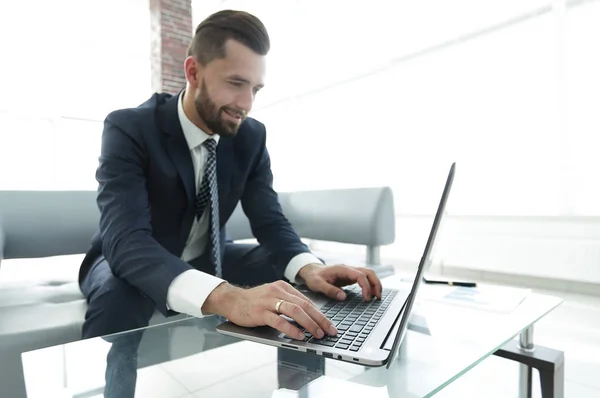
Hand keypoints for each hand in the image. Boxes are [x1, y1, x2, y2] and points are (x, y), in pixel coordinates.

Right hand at [202, 281, 337, 340]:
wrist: (231, 301)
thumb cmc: (254, 302)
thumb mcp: (273, 297)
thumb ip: (288, 304)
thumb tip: (308, 319)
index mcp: (283, 287)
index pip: (307, 301)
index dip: (320, 314)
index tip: (330, 325)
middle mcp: (278, 291)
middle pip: (305, 305)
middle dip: (320, 319)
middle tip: (330, 331)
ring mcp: (269, 301)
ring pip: (295, 311)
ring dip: (310, 324)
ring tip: (318, 334)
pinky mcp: (260, 312)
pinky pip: (280, 321)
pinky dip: (292, 329)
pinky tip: (300, 336)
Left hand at [298, 264, 382, 301]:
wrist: (311, 271)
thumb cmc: (314, 277)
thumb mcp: (317, 284)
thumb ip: (330, 290)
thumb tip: (343, 297)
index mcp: (342, 269)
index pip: (360, 275)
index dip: (366, 286)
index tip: (366, 298)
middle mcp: (348, 269)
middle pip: (369, 272)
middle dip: (376, 284)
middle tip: (377, 297)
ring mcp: (350, 272)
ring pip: (369, 274)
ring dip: (375, 284)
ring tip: (377, 297)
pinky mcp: (350, 276)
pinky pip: (365, 278)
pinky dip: (370, 285)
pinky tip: (370, 294)